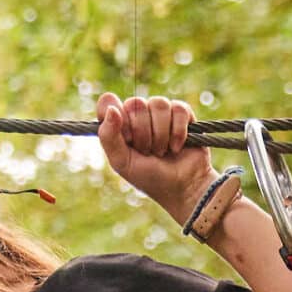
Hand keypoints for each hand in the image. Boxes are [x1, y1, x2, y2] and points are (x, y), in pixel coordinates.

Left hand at [96, 92, 213, 221]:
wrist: (182, 188)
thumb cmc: (150, 178)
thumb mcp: (122, 162)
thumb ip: (108, 136)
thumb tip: (112, 109)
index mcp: (120, 124)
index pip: (108, 103)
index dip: (117, 118)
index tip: (126, 139)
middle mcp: (139, 114)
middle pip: (135, 103)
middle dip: (143, 133)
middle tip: (148, 152)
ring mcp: (161, 113)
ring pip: (158, 104)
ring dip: (161, 135)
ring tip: (163, 151)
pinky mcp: (182, 114)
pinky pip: (178, 109)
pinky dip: (178, 132)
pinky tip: (177, 147)